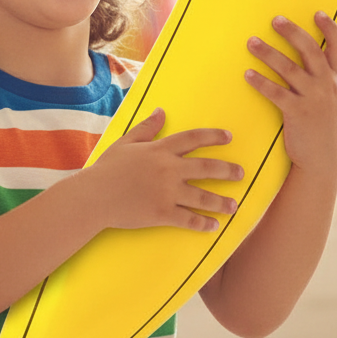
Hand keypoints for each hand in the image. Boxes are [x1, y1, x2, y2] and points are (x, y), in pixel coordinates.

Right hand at [85, 108, 243, 232]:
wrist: (94, 196)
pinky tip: (214, 226)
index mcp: (160, 149)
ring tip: (235, 206)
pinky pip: (189, 219)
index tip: (229, 137)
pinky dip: (203, 224)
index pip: (193, 138)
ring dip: (221, 201)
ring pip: (202, 196)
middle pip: (206, 167)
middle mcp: (168, 169)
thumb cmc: (107, 168)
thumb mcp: (126, 142)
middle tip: (242, 173)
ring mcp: (167, 192)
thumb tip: (161, 111)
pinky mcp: (162, 213)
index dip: (213, 136)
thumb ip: (146, 127)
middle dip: (227, 170)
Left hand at [244, 11, 336, 175]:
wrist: (322, 160)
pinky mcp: (297, 114)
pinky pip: (276, 93)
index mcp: (334, 79)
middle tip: (275, 20)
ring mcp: (313, 99)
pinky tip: (247, 74)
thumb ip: (321, 78)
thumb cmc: (319, 125)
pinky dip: (261, 82)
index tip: (318, 13)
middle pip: (310, 50)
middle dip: (292, 32)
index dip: (331, 28)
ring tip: (251, 42)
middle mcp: (327, 85)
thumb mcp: (328, 99)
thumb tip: (305, 55)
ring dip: (268, 53)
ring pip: (289, 69)